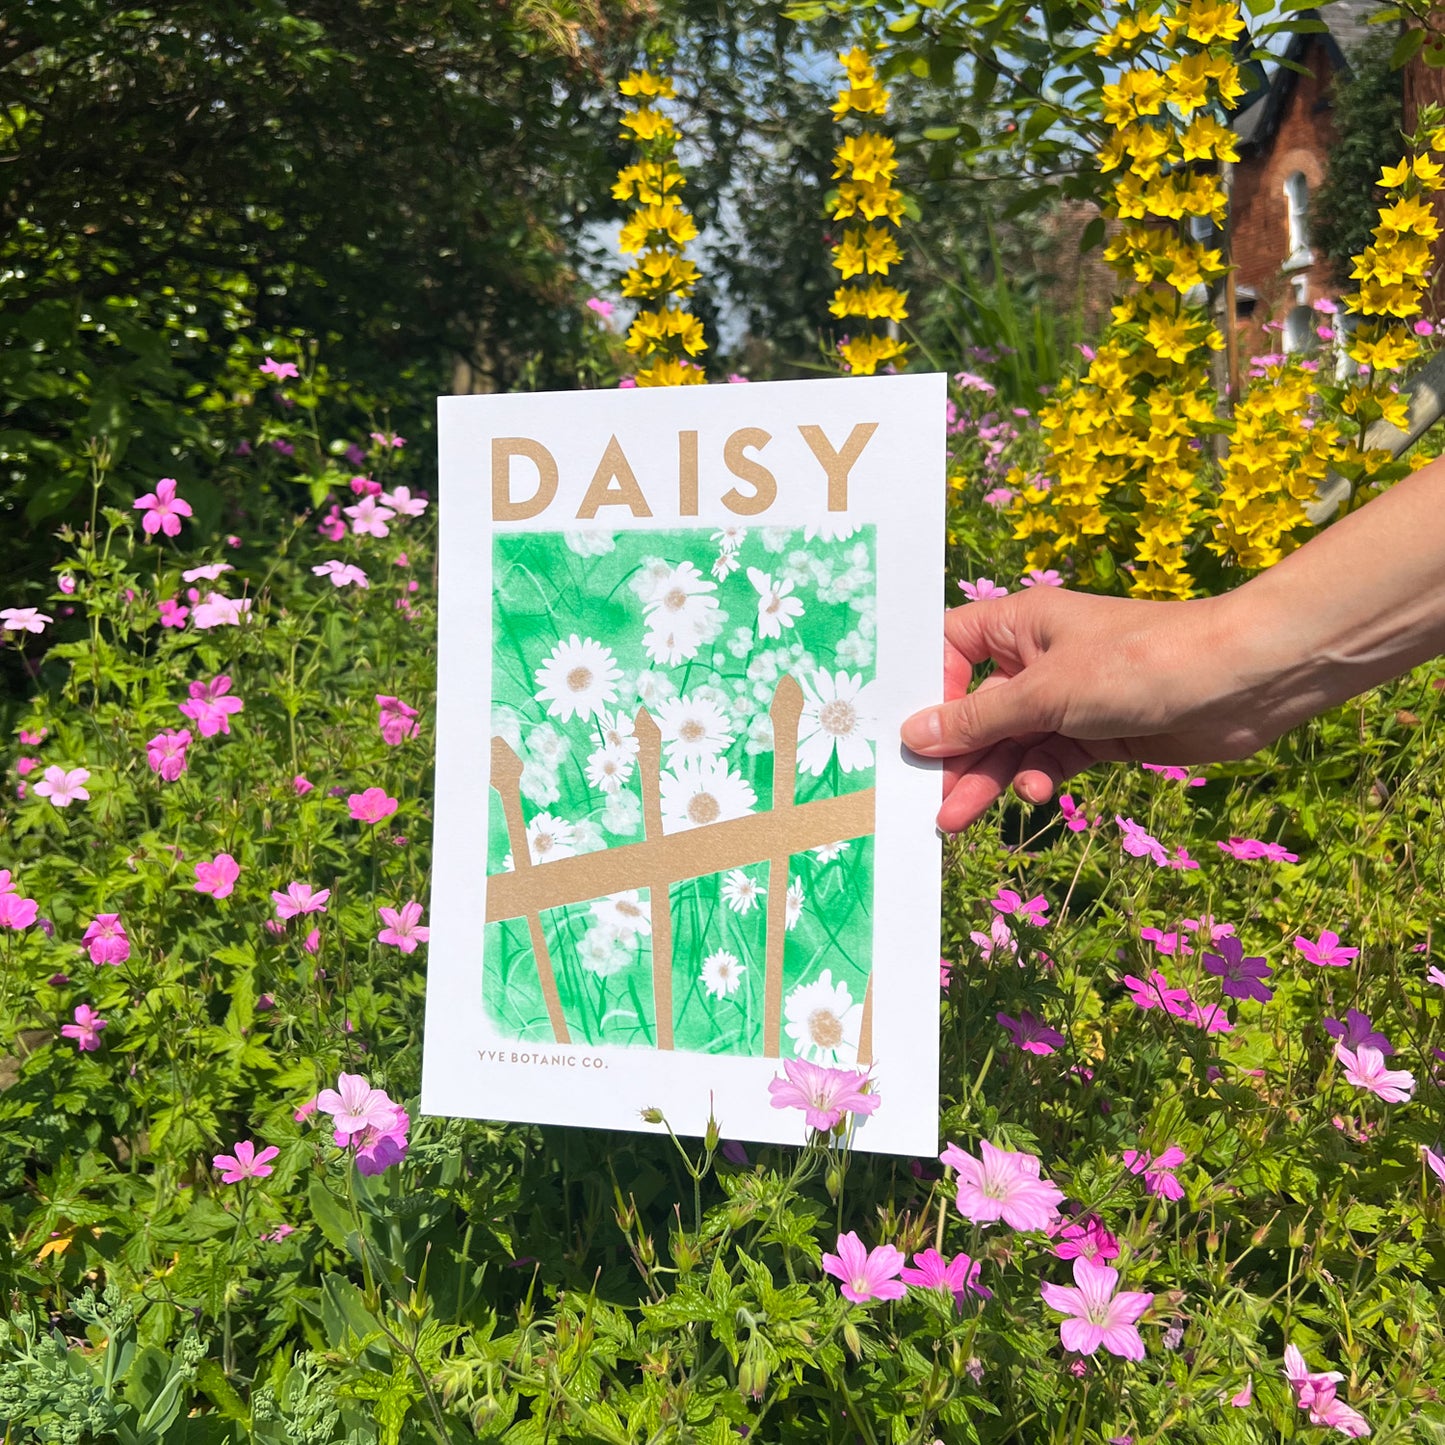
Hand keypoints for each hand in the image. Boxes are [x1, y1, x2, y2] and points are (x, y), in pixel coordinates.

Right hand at [899, 586, 1300, 832]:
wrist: (1240, 682)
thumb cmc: (1137, 664)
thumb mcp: (1045, 694)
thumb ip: (977, 720)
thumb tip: (911, 735)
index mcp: (1018, 625)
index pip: (947, 648)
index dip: (923, 688)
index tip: (902, 732)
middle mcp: (1036, 659)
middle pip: (974, 708)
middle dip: (952, 754)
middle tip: (922, 797)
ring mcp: (1067, 699)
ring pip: (1008, 743)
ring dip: (984, 779)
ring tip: (954, 820)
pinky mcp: (1095, 734)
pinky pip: (1047, 760)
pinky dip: (1036, 779)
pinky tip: (1036, 794)